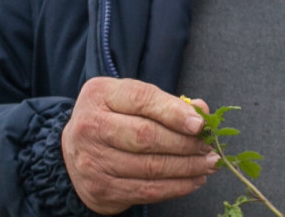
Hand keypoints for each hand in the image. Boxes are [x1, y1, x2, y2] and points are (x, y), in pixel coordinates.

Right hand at [62, 77, 218, 213]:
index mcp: (100, 95)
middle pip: (146, 136)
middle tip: (209, 148)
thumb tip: (201, 112)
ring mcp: (93, 160)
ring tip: (208, 165)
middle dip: (185, 144)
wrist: (74, 154)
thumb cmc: (112, 120)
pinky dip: (176, 187)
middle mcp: (90, 126)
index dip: (173, 112)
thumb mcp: (130, 100)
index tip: (199, 124)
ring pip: (150, 167)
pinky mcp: (102, 189)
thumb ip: (164, 103)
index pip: (141, 99)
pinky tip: (193, 181)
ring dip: (187, 168)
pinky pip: (147, 190)